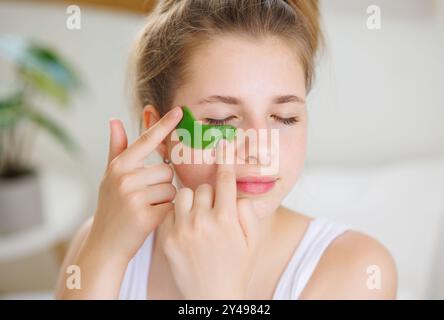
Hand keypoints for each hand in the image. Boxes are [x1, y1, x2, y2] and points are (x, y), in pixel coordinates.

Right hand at [87, 106, 181, 261]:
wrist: (106, 246)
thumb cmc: (111, 208)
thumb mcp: (110, 178)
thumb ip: (117, 150)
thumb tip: (114, 120)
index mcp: (119, 166)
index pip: (146, 141)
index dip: (164, 125)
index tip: (179, 111)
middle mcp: (124, 178)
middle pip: (166, 170)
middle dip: (163, 184)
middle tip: (146, 198)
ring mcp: (133, 197)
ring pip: (171, 188)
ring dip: (166, 200)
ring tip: (147, 208)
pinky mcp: (145, 216)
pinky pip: (172, 206)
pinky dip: (166, 214)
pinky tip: (150, 220)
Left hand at [161, 140, 261, 298]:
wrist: (213, 297)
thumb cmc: (237, 268)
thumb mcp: (254, 242)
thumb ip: (249, 213)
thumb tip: (238, 194)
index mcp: (227, 219)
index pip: (225, 179)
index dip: (225, 160)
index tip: (223, 145)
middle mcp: (203, 221)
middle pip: (203, 187)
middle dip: (210, 194)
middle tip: (213, 210)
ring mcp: (182, 230)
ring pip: (183, 195)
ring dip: (191, 200)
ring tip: (197, 216)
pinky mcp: (167, 239)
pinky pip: (170, 212)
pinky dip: (178, 214)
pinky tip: (186, 226)